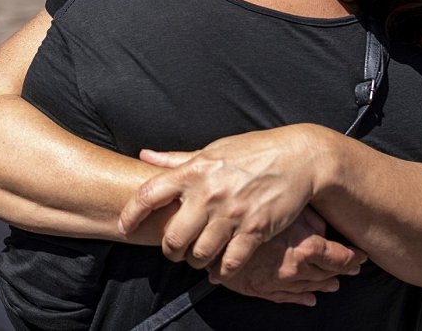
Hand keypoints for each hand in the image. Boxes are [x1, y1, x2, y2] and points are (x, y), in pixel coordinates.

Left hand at [118, 126, 324, 276]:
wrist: (298, 158)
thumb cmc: (252, 152)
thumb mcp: (212, 150)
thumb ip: (176, 159)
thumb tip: (145, 155)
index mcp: (194, 171)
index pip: (149, 194)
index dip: (130, 215)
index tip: (123, 228)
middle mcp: (208, 193)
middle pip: (173, 237)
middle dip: (170, 251)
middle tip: (175, 251)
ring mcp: (232, 213)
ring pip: (199, 254)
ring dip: (196, 262)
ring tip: (198, 259)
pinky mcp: (255, 230)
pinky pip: (230, 263)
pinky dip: (222, 272)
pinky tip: (221, 269)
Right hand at [207, 208, 364, 305]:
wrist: (215, 234)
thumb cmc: (251, 213)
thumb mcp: (287, 207)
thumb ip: (310, 218)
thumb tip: (324, 226)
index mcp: (307, 247)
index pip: (340, 257)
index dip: (354, 257)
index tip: (362, 256)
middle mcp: (296, 268)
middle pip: (327, 273)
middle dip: (342, 271)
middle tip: (353, 268)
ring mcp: (279, 281)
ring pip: (309, 287)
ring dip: (323, 285)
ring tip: (334, 283)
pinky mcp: (262, 289)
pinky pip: (287, 298)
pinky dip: (301, 299)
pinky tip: (309, 298)